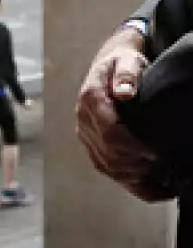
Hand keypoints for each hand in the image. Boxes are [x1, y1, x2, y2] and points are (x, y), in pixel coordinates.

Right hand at [76, 26, 171, 201]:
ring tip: (160, 182)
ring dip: (133, 177)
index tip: (155, 153)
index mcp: (90, 99)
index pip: (109, 133)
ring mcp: (85, 132)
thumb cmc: (123, 62)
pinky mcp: (91, 142)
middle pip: (108, 154)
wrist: (110, 63)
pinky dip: (127, 181)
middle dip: (136, 166)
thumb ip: (127, 74)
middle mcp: (83, 118)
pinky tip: (150, 186)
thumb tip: (124, 91)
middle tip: (163, 169)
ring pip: (106, 166)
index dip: (133, 148)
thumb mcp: (128, 60)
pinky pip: (105, 167)